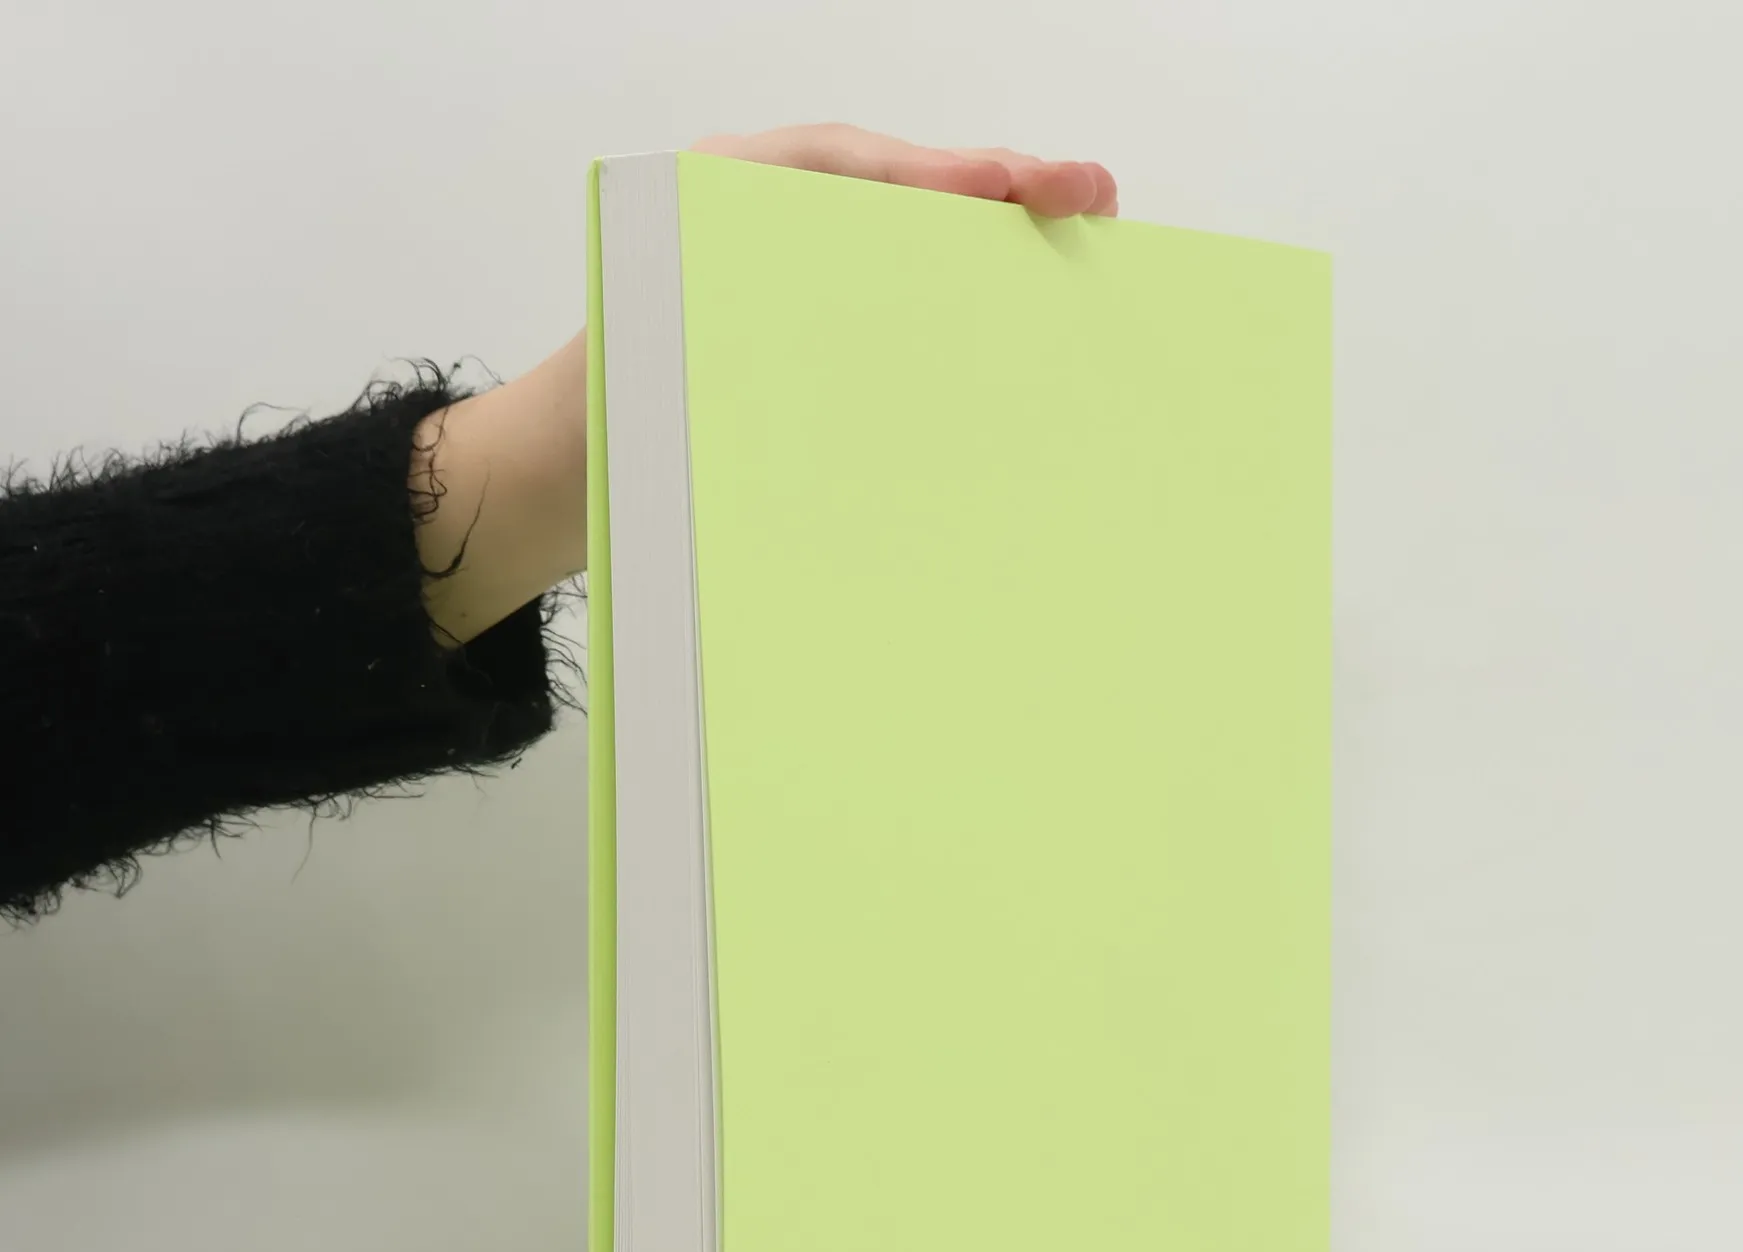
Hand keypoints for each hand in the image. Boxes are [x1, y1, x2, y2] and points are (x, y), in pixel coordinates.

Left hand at [416, 127, 1120, 643]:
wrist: (540, 482)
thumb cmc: (597, 421)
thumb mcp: (674, 362)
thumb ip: (765, 346)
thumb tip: (896, 326)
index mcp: (728, 202)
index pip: (861, 168)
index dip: (955, 176)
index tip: (1037, 191)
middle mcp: (763, 230)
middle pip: (900, 198)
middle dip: (998, 199)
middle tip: (1092, 203)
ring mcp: (783, 286)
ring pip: (902, 256)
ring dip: (986, 262)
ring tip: (1075, 252)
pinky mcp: (793, 345)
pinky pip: (882, 315)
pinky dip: (947, 319)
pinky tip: (1008, 340)